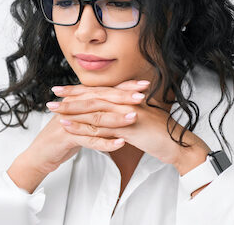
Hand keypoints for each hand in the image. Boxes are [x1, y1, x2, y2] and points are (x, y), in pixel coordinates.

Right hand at [6, 84, 145, 192]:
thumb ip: (96, 114)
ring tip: (134, 117)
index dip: (123, 87)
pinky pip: (88, 139)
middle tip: (142, 95)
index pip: (104, 91)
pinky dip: (105, 143)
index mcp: (79, 102)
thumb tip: (118, 108)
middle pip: (101, 100)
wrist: (39, 155)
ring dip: (116, 118)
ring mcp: (69, 122)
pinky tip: (120, 143)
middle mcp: (74, 108)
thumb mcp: (80, 123)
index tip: (143, 85)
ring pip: (96, 118)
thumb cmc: (62, 139)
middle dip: (122, 97)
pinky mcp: (65, 138)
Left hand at [49, 80, 210, 175]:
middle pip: (93, 96)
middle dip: (71, 94)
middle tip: (53, 93)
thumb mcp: (142, 121)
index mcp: (128, 99)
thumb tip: (114, 116)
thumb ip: (126, 116)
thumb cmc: (163, 135)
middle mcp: (125, 103)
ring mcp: (126, 114)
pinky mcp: (127, 129)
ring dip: (71, 109)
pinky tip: (67, 125)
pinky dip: (81, 126)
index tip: (64, 88)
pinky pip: (100, 127)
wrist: (180, 145)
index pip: (100, 91)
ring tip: (53, 108)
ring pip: (93, 110)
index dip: (81, 89)